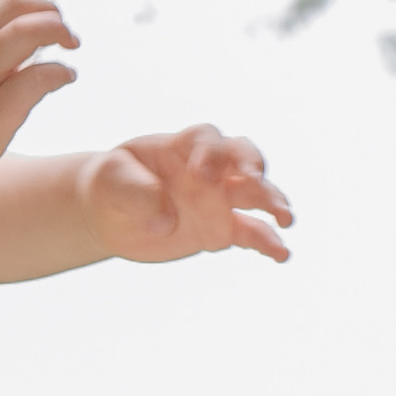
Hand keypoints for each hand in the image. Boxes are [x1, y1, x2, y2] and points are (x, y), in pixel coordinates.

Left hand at [85, 126, 292, 265]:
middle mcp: (209, 167)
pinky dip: (267, 242)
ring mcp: (219, 198)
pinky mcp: (221, 228)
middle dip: (253, 167)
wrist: (109, 212)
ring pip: (255, 195)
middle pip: (243, 157)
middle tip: (255, 182)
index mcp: (183, 146)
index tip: (201, 174)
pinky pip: (250, 233)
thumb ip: (139, 192)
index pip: (207, 140)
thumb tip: (166, 222)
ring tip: (285, 219)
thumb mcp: (112, 180)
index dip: (210, 153)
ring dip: (273, 203)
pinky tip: (282, 255)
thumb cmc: (111, 183)